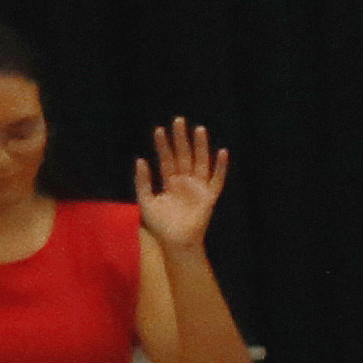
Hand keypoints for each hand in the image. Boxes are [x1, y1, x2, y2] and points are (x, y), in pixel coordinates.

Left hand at [133, 122, 228, 250]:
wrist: (176, 242)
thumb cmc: (160, 225)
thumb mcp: (145, 201)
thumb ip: (143, 181)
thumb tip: (141, 159)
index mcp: (170, 181)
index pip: (166, 158)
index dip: (163, 145)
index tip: (159, 130)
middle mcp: (185, 181)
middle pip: (184, 155)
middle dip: (181, 138)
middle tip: (179, 120)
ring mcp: (198, 187)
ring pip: (200, 162)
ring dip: (200, 146)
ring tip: (199, 129)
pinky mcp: (209, 196)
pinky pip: (217, 179)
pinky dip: (221, 167)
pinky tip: (222, 153)